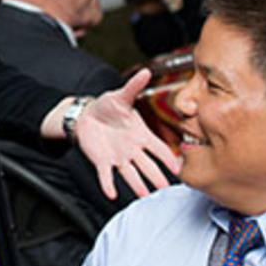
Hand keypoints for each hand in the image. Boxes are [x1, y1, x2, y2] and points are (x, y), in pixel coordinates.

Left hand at [75, 69, 182, 200]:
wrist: (87, 115)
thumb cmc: (107, 106)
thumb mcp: (121, 96)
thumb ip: (134, 86)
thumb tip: (146, 71)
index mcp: (141, 135)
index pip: (159, 148)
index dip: (168, 158)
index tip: (179, 168)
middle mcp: (132, 150)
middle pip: (147, 165)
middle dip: (156, 176)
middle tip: (166, 188)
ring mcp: (118, 157)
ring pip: (130, 174)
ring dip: (137, 184)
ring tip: (144, 194)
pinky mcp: (102, 162)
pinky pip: (106, 175)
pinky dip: (108, 184)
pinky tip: (112, 194)